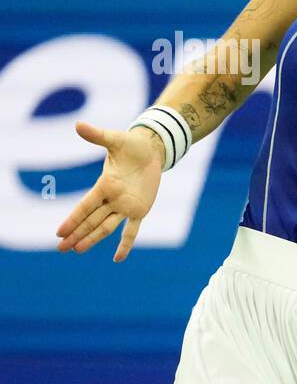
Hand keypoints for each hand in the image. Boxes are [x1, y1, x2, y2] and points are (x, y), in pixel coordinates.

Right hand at [55, 121, 165, 261]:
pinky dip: (126, 244)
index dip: (73, 219)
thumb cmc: (130, 145)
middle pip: (91, 220)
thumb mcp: (115, 140)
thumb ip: (97, 135)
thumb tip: (78, 125)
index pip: (85, 206)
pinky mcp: (139, 210)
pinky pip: (131, 230)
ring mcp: (125, 206)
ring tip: (77, 250)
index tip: (59, 232)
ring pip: (106, 227)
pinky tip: (118, 259)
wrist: (150, 150)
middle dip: (77, 234)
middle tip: (61, 248)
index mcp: (104, 185)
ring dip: (92, 239)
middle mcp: (112, 198)